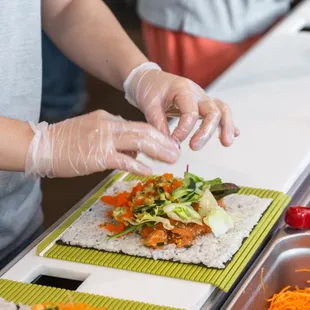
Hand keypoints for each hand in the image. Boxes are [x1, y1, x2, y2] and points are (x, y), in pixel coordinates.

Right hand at [25, 110, 179, 177]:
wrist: (42, 145)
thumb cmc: (66, 140)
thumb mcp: (92, 130)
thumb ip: (113, 137)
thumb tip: (133, 150)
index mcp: (108, 119)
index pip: (138, 126)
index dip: (156, 135)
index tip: (167, 143)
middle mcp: (109, 126)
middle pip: (144, 131)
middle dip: (164, 142)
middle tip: (177, 151)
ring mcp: (104, 140)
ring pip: (139, 142)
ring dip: (158, 151)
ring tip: (171, 159)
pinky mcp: (98, 156)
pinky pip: (124, 160)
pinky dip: (138, 166)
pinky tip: (148, 171)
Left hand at [123, 62, 238, 150]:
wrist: (151, 79)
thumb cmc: (150, 89)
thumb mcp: (149, 104)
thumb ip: (158, 123)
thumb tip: (168, 144)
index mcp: (183, 89)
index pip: (190, 113)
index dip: (183, 130)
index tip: (174, 142)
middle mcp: (197, 93)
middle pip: (213, 111)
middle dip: (207, 131)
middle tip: (194, 147)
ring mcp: (203, 98)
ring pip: (222, 110)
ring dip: (226, 126)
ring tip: (226, 143)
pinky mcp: (203, 105)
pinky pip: (220, 112)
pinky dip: (227, 123)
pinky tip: (234, 134)